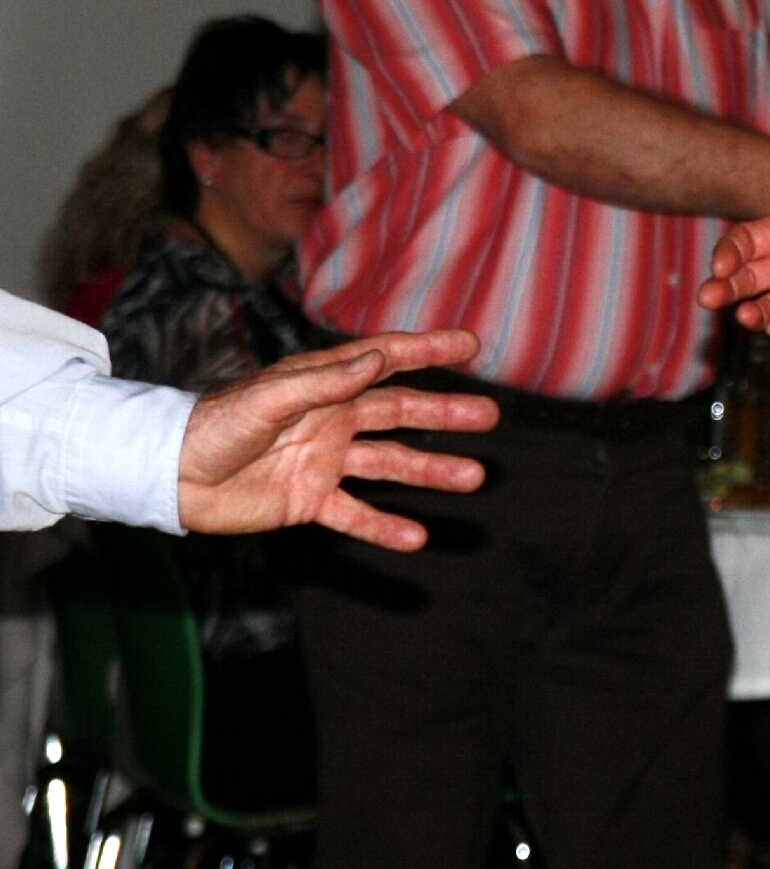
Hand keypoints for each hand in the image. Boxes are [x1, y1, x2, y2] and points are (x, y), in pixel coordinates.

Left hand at [177, 330, 500, 551]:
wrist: (170, 476)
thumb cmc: (215, 425)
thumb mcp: (269, 397)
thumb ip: (325, 381)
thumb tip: (379, 360)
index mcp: (325, 383)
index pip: (386, 360)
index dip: (428, 349)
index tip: (470, 343)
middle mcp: (333, 417)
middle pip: (401, 412)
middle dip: (446, 413)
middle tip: (489, 416)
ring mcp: (324, 460)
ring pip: (391, 463)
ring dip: (431, 471)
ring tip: (473, 478)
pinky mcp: (309, 499)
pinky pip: (355, 513)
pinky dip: (385, 525)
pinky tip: (417, 537)